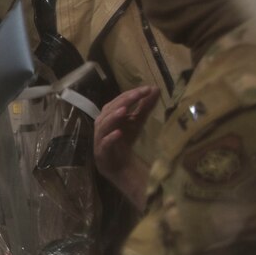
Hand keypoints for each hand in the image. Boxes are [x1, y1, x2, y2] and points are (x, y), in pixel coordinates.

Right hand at [93, 85, 158, 208]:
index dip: (131, 94)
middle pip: (109, 110)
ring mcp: (100, 138)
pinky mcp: (101, 152)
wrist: (120, 165)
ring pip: (103, 125)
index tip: (147, 88)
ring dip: (113, 117)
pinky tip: (119, 133)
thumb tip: (155, 88)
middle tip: (137, 94)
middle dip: (123, 101)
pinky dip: (110, 138)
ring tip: (124, 110)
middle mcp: (102, 124)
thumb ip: (144, 106)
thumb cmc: (126, 140)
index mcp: (109, 115)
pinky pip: (104, 143)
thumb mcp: (137, 122)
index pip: (118, 101)